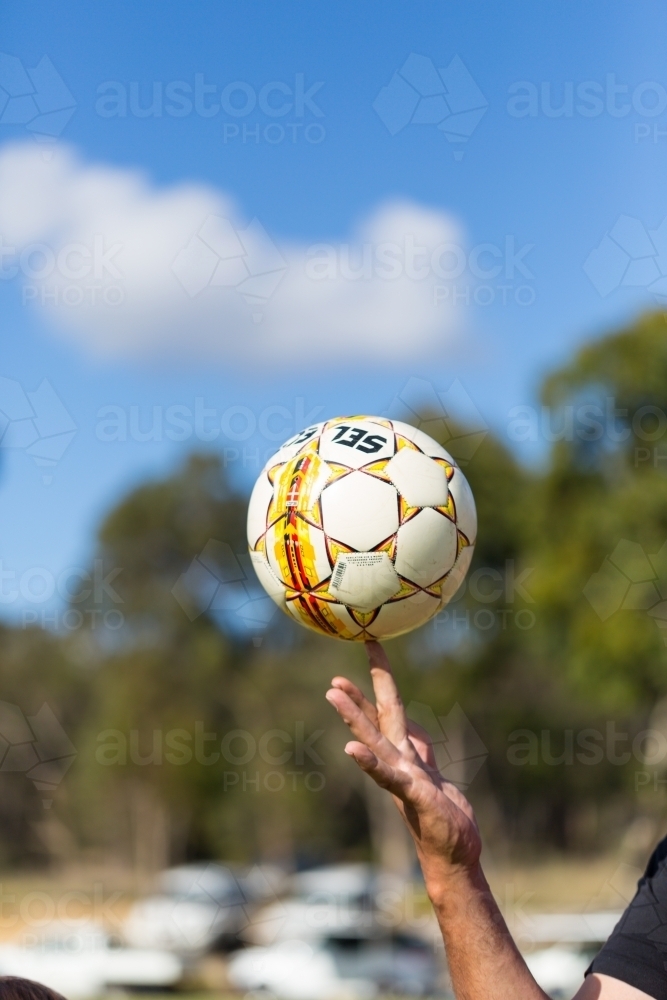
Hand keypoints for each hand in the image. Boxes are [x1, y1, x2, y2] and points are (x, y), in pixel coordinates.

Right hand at [325, 640, 481, 884]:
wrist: (454, 857)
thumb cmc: (444, 818)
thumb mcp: (433, 773)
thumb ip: (420, 749)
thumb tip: (412, 725)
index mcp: (406, 754)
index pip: (389, 709)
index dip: (380, 677)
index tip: (371, 644)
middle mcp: (399, 763)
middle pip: (376, 723)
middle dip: (356, 699)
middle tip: (332, 678)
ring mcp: (404, 778)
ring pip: (376, 741)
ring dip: (353, 717)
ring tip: (332, 693)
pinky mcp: (416, 796)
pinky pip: (389, 775)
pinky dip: (370, 762)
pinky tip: (352, 749)